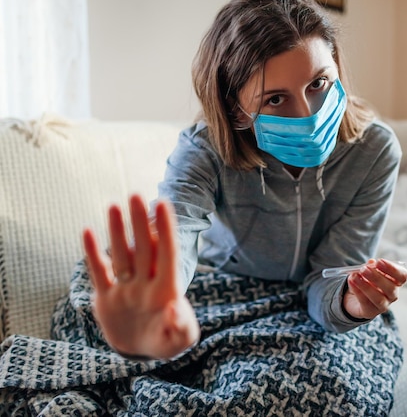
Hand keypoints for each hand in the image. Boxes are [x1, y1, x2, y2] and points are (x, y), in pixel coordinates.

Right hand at [82, 194, 199, 359]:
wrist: (144, 350)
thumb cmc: (168, 341)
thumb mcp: (180, 338)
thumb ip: (180, 324)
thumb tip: (175, 307)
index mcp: (166, 290)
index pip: (167, 254)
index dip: (166, 230)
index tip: (163, 204)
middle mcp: (145, 284)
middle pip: (142, 248)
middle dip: (140, 223)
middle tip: (136, 195)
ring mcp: (126, 288)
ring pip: (120, 255)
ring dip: (117, 231)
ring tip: (114, 206)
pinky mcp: (107, 298)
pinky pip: (99, 273)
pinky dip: (92, 254)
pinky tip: (87, 232)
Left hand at [342, 258, 406, 319]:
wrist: (356, 298)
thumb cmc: (367, 281)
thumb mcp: (369, 271)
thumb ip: (371, 266)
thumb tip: (371, 262)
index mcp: (396, 282)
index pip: (402, 276)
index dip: (392, 269)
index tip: (379, 261)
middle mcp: (392, 294)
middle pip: (391, 288)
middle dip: (377, 277)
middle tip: (364, 269)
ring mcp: (383, 305)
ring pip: (378, 298)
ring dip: (366, 286)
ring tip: (355, 276)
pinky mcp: (371, 311)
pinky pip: (365, 302)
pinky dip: (357, 290)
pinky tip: (351, 281)